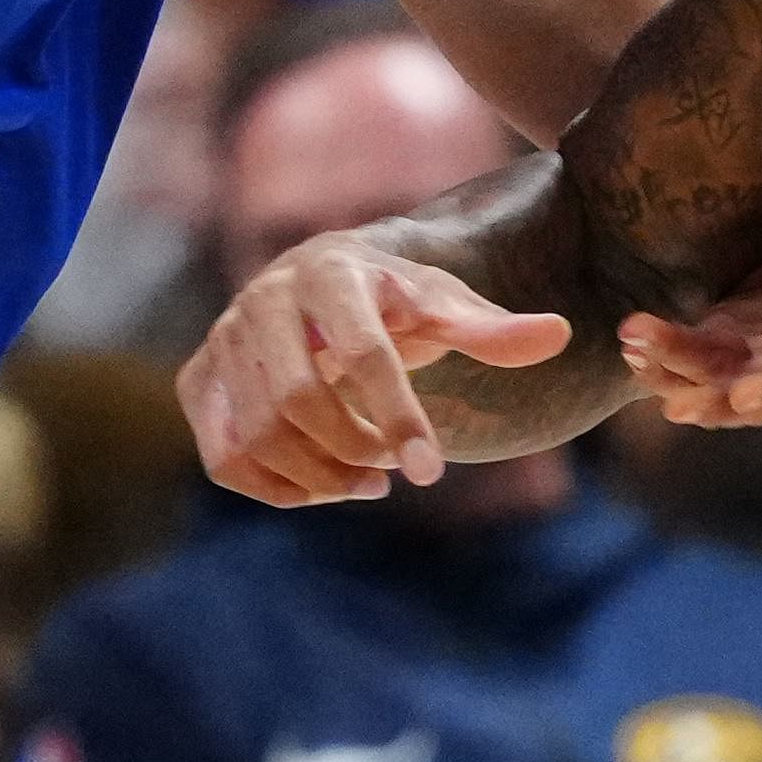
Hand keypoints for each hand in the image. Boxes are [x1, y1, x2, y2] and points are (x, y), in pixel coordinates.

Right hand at [181, 229, 567, 501]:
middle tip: (396, 471)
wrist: (322, 283)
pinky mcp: (201, 378)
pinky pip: (225, 456)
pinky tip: (323, 490)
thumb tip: (560, 334)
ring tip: (368, 484)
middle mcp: (264, 298)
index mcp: (331, 272)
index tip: (431, 473)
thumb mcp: (447, 307)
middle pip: (299, 401)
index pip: (362, 353)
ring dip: (319, 477)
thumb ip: (493, 329)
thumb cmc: (396, 298)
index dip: (398, 417)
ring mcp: (224, 338)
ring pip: (259, 434)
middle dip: (355, 450)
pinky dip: (274, 490)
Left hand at [615, 182, 761, 430]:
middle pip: (756, 384)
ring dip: (676, 373)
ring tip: (637, 348)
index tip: (746, 399)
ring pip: (715, 378)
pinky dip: (663, 358)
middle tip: (673, 394)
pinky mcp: (725, 334)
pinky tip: (631, 348)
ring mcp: (759, 347)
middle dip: (713, 392)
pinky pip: (692, 358)